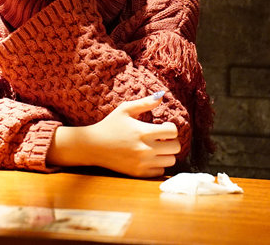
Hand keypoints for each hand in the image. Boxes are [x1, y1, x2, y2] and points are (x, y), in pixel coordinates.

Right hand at [47, 93, 179, 177]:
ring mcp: (142, 163)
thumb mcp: (124, 110)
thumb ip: (144, 103)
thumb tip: (161, 96)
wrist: (93, 146)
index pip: (173, 132)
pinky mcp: (139, 173)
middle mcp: (145, 149)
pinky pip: (160, 171)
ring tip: (157, 148)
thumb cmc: (109, 125)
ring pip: (171, 161)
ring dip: (167, 153)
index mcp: (143, 132)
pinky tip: (150, 157)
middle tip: (163, 138)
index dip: (171, 127)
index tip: (164, 126)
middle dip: (172, 141)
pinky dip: (158, 165)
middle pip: (176, 147)